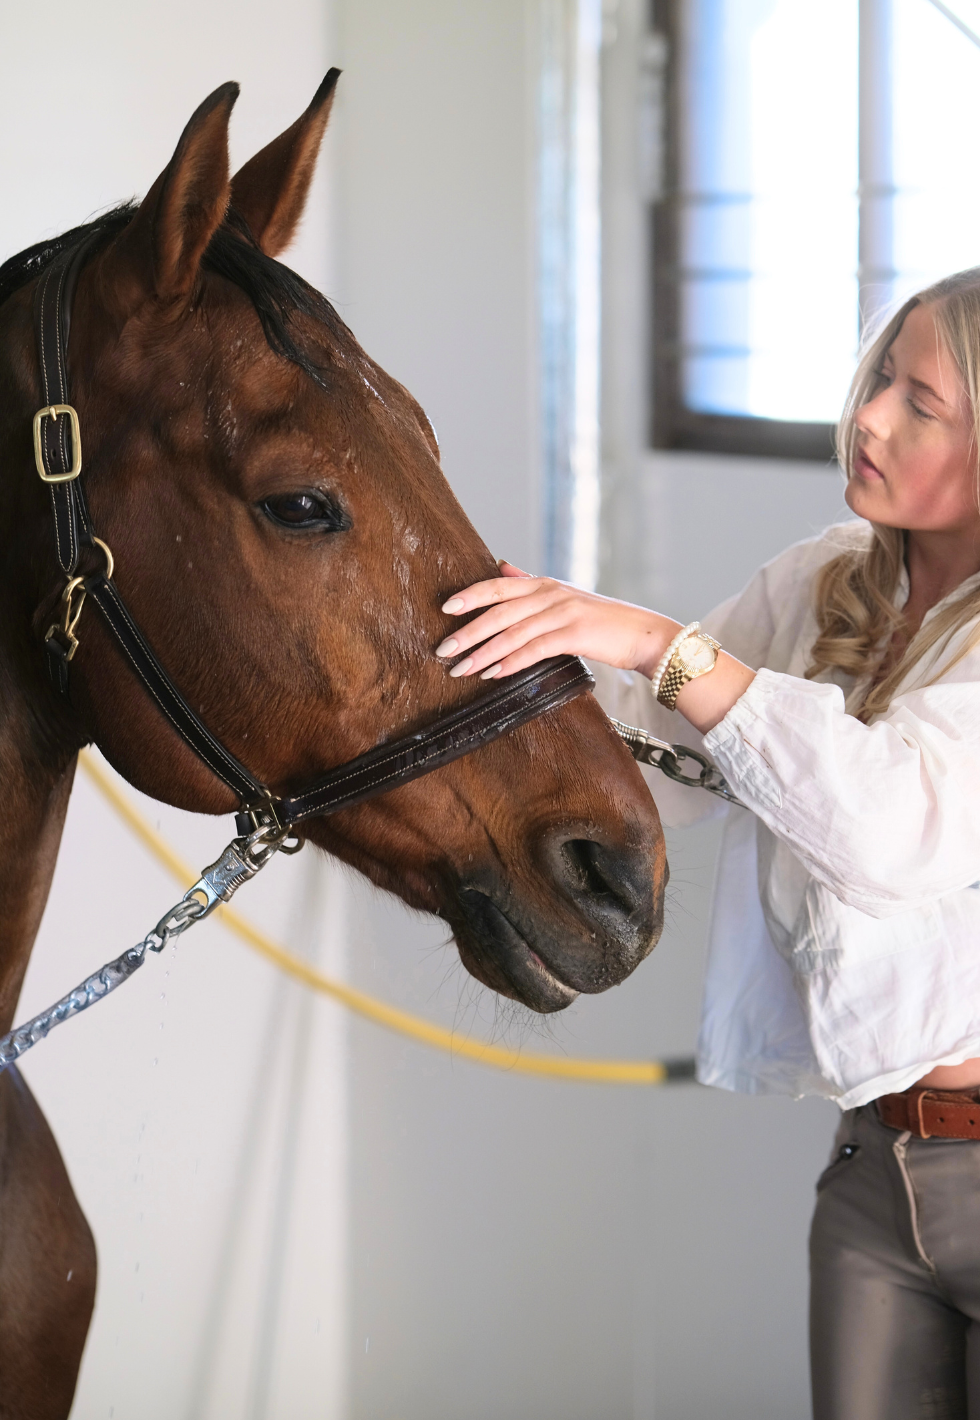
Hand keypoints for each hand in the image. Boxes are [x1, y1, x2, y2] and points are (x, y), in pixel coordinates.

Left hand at [436, 561, 756, 734]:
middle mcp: (551, 594)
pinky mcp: (575, 634)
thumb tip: (500, 567)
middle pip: (499, 610)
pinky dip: (510, 662)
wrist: (643, 634)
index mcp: (545, 584)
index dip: (470, 596)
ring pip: (512, 632)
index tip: (444, 609)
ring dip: (482, 653)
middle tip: (442, 649)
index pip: (498, 586)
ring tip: (460, 669)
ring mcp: (563, 612)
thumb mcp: (564, 597)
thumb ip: (530, 584)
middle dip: (467, 631)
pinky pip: (534, 649)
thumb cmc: (602, 621)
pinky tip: (492, 674)